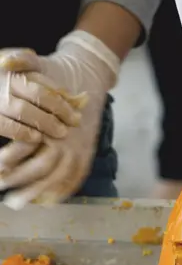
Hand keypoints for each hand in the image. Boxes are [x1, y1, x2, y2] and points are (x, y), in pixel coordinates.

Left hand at [0, 31, 119, 208]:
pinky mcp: (85, 153)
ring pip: (57, 177)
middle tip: (1, 190)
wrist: (89, 76)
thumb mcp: (38, 65)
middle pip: (42, 167)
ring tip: (16, 202)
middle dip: (19, 180)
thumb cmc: (57, 75)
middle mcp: (67, 138)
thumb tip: (4, 62)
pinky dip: (61, 192)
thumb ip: (19, 61)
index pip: (28, 145)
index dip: (10, 158)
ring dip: (36, 192)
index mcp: (53, 120)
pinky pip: (75, 178)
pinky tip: (45, 201)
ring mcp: (78, 148)